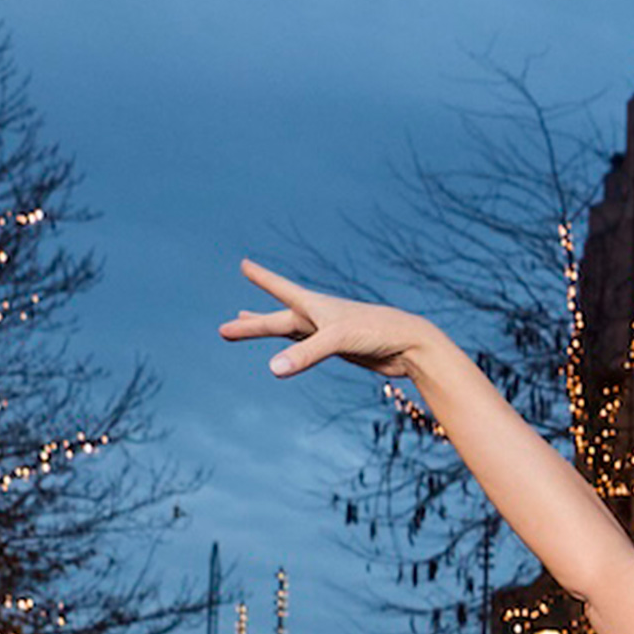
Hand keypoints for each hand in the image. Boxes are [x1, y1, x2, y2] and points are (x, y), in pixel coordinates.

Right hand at [221, 260, 429, 379]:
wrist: (411, 346)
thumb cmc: (378, 332)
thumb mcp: (337, 340)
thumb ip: (304, 355)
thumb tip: (272, 369)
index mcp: (317, 305)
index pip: (281, 288)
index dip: (263, 278)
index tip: (244, 264)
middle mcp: (320, 316)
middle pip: (277, 319)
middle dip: (251, 324)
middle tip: (223, 329)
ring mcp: (328, 333)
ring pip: (289, 331)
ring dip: (266, 328)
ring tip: (242, 323)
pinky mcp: (339, 349)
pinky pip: (305, 347)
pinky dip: (290, 347)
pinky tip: (283, 351)